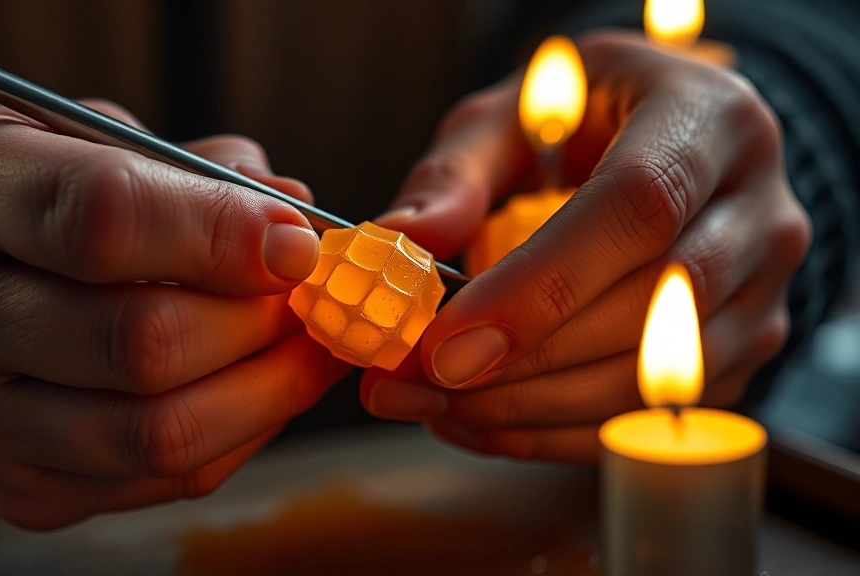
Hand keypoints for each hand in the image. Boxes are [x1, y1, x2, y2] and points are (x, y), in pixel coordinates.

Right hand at [0, 101, 347, 527]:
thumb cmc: (51, 194)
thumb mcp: (108, 140)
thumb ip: (203, 174)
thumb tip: (296, 236)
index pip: (104, 220)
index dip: (224, 234)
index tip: (297, 244)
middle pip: (141, 343)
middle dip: (256, 322)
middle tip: (305, 298)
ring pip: (159, 433)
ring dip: (265, 390)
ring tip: (303, 347)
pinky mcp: (15, 488)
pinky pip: (163, 481)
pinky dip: (238, 436)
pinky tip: (256, 389)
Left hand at [360, 32, 810, 462]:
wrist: (672, 147)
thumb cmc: (589, 120)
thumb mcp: (514, 114)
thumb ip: (458, 173)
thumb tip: (402, 240)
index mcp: (704, 121)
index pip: (637, 208)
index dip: (541, 286)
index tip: (449, 344)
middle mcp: (758, 211)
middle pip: (654, 309)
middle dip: (528, 363)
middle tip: (421, 382)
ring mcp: (764, 292)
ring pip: (660, 383)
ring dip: (538, 411)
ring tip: (438, 405)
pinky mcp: (744, 354)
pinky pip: (655, 419)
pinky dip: (561, 435)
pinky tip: (485, 423)